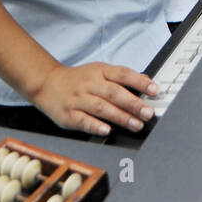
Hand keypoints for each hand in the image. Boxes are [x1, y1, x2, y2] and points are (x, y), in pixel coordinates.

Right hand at [32, 62, 157, 135]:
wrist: (47, 83)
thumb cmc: (79, 80)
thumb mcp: (100, 71)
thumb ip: (122, 77)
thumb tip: (147, 81)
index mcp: (100, 71)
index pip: (123, 74)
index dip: (140, 82)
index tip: (155, 90)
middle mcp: (89, 84)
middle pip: (114, 92)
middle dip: (133, 104)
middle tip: (148, 113)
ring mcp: (78, 99)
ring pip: (101, 107)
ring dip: (120, 117)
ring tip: (136, 125)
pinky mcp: (68, 114)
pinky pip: (83, 120)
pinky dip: (95, 126)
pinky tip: (107, 130)